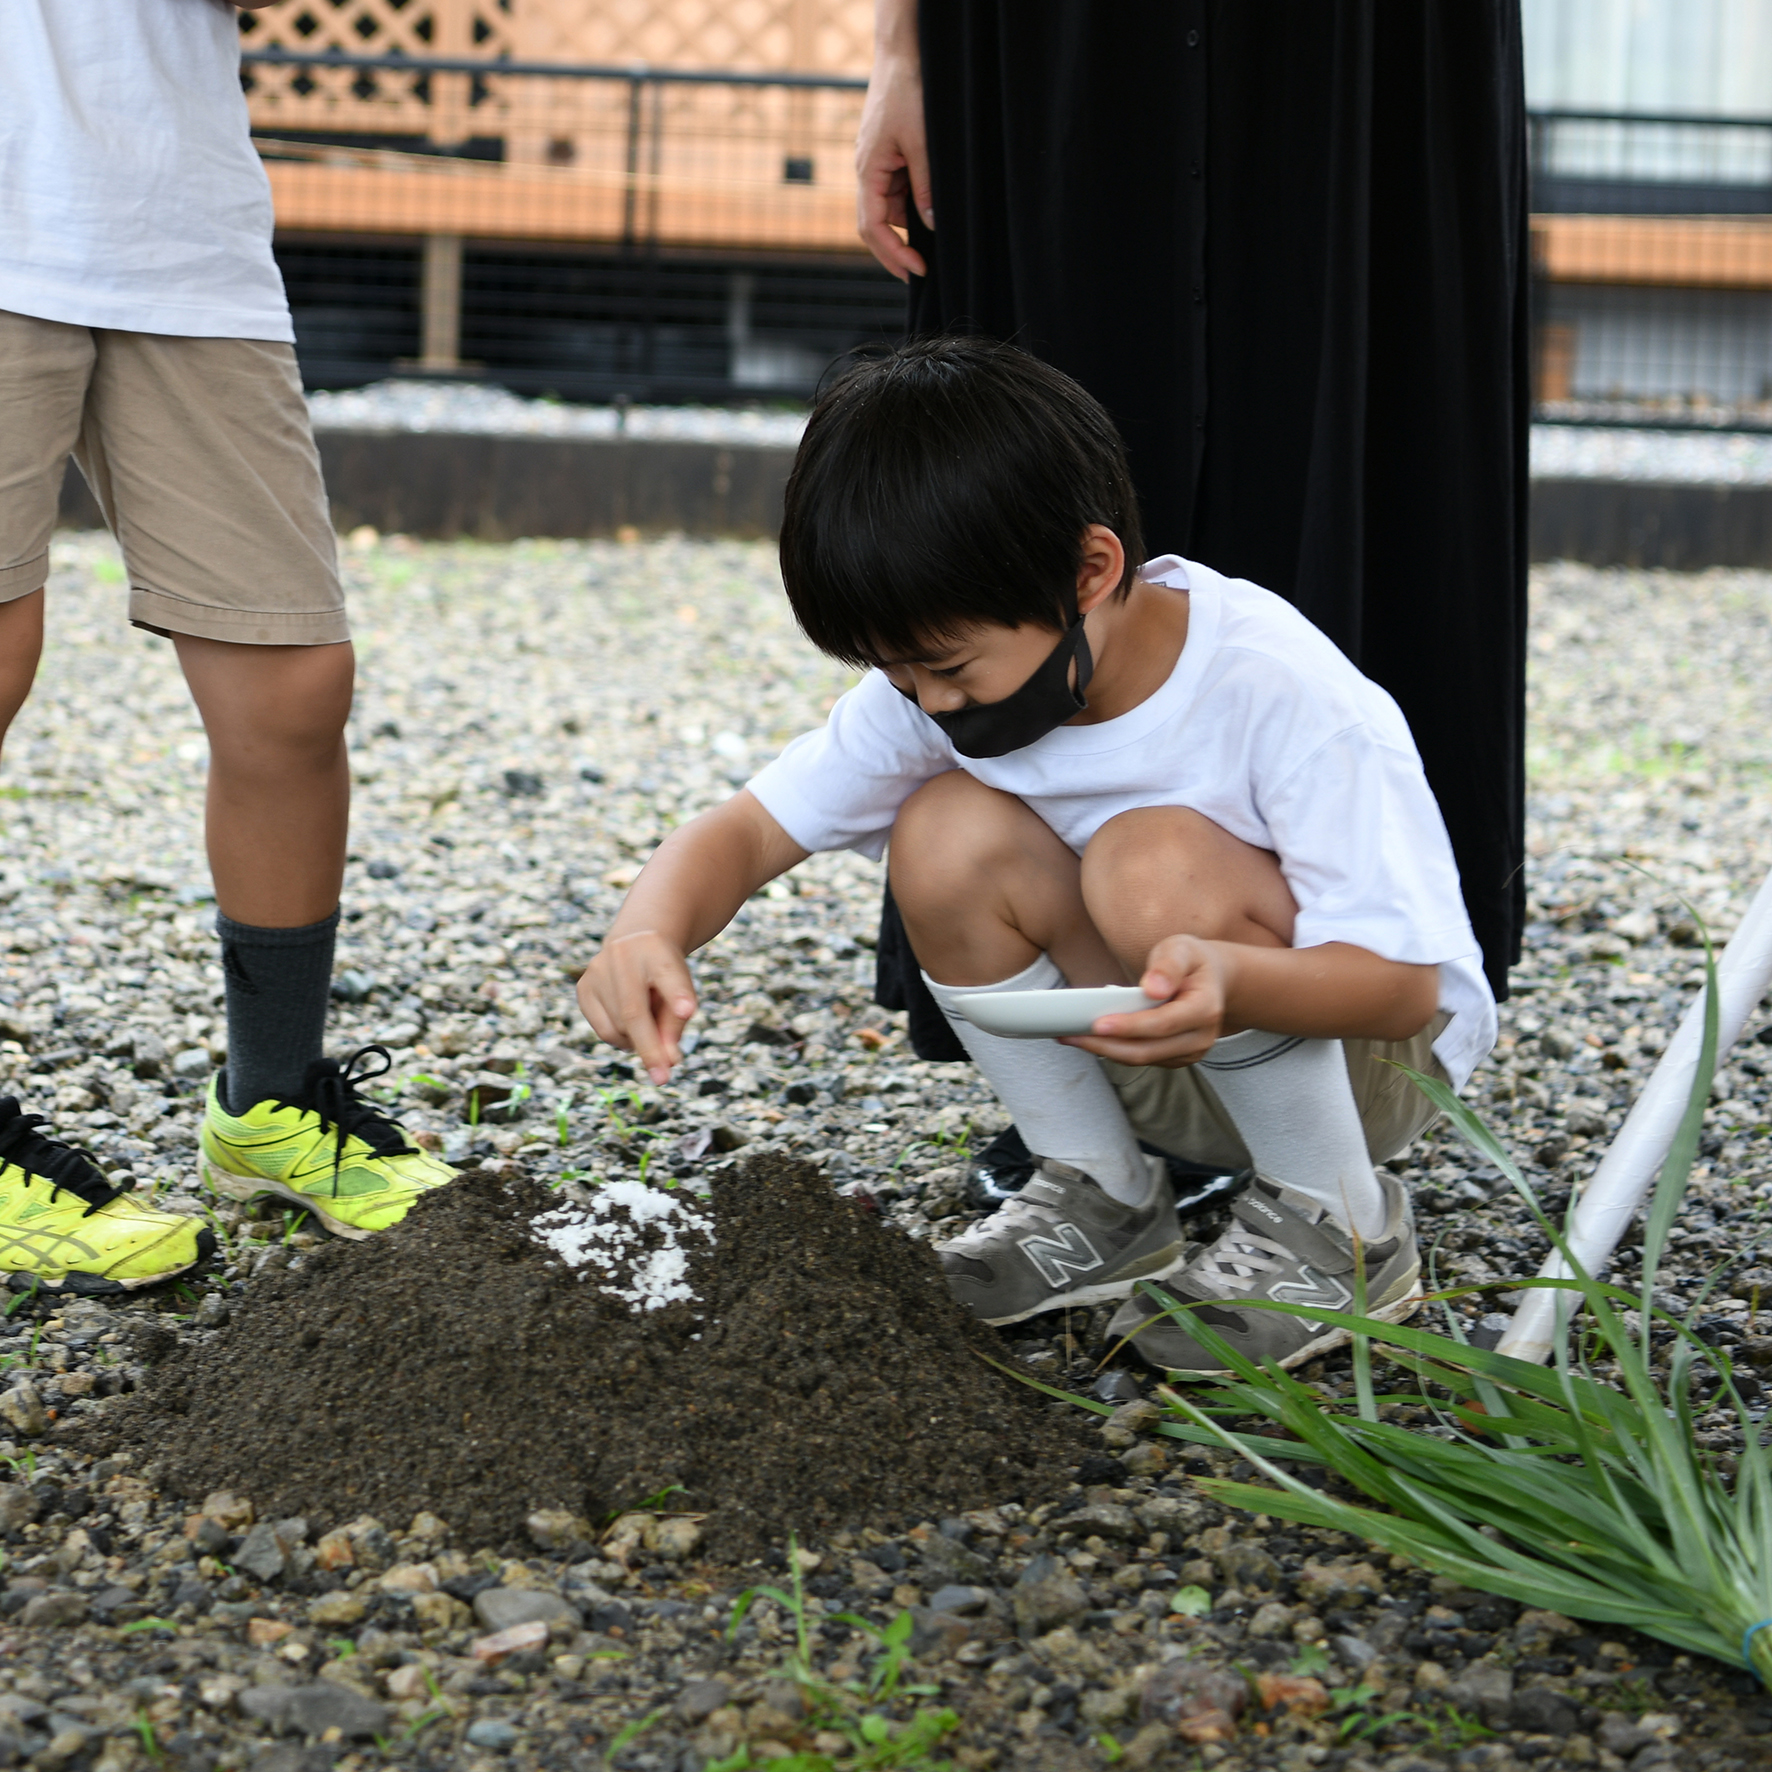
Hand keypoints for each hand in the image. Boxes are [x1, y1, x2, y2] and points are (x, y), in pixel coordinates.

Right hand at [576, 930, 697, 1084]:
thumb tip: (668, 1061)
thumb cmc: (665, 974)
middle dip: (650, 1049)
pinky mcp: (583, 987)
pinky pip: (603, 1030)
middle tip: (663, 1078)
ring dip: (637, 1041)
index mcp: (656, 949)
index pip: (668, 974)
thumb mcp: (680, 990)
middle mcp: (622, 954)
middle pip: (634, 1012)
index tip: (688, 1011)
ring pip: (617, 1027)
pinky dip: (621, 1039)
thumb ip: (676, 1023)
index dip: (678, 995)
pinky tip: (631, 1026)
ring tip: (650, 1025)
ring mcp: (597, 970)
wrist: (637, 943)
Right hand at [855, 47, 931, 279]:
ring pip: (889, 210)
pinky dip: (914, 205)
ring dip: (909, 226)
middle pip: (875, 225)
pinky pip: (898, 192)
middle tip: (922, 272)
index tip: (918, 271)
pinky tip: (930, 212)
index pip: (872, 227)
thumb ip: (926, 186)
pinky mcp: (889, 159)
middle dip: (896, 251)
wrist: (902, 56)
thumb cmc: (908, 92)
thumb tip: (931, 225)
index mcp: (867, 171)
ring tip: (935, 240)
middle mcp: (867, 172)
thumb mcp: (922, 142)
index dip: (893, 254)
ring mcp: (877, 167)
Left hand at [1063, 935, 1232, 1068]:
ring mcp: (1188, 1052)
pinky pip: (1139, 1058)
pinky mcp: (1173, 1057)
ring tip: (1069, 1035)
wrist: (1209, 980)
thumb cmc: (1190, 961)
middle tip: (1068, 1033)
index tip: (1097, 1023)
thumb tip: (1153, 988)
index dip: (1129, 1026)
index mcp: (1205, 1008)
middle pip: (1147, 1049)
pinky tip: (1087, 1037)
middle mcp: (1200, 1037)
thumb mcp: (1182, 949)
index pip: (1163, 1023)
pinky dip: (1112, 1049)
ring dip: (1103, 1049)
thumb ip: (1169, 965)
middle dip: (1105, 1044)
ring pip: (1140, 1058)